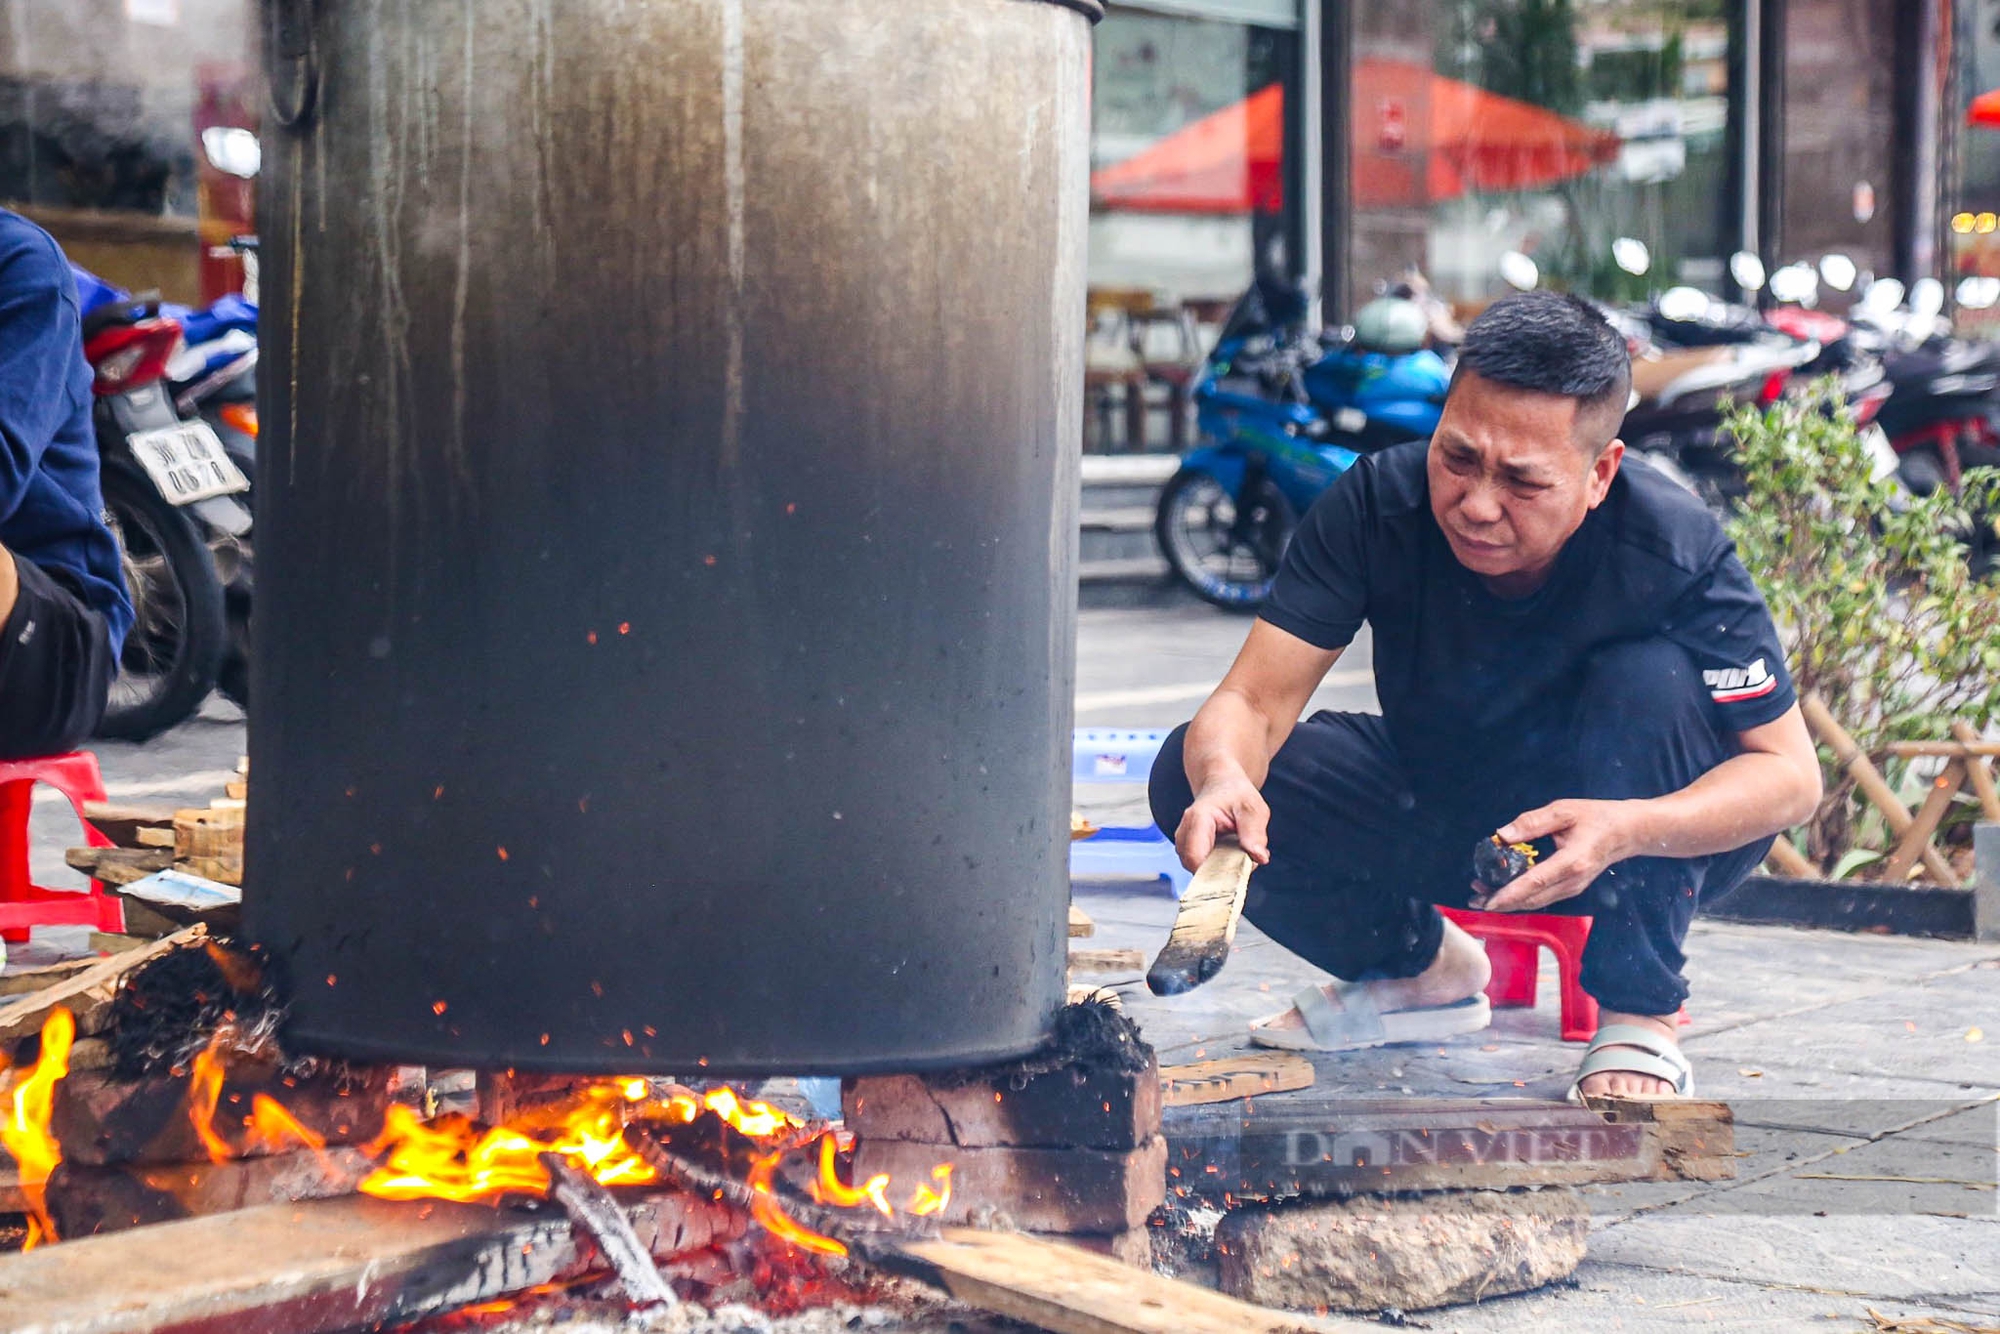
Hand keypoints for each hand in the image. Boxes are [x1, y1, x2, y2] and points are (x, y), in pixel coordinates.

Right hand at [1175, 771, 1271, 871]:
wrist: (1222, 785)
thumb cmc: (1237, 795)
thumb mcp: (1253, 809)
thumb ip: (1255, 833)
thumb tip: (1259, 858)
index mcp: (1198, 818)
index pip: (1196, 858)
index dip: (1214, 873)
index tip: (1238, 873)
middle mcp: (1185, 831)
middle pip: (1195, 867)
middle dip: (1221, 871)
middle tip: (1245, 858)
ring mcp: (1183, 842)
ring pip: (1197, 869)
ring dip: (1220, 868)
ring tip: (1238, 850)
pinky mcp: (1187, 850)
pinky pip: (1200, 867)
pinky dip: (1217, 866)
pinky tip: (1231, 852)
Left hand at [1474, 799, 1635, 912]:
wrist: (1627, 832)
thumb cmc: (1597, 817)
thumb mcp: (1564, 811)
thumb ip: (1532, 822)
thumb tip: (1502, 835)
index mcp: (1572, 861)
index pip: (1535, 882)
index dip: (1509, 894)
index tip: (1488, 901)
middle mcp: (1572, 881)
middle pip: (1532, 899)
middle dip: (1501, 901)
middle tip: (1474, 897)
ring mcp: (1573, 888)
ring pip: (1536, 902)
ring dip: (1509, 901)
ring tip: (1481, 894)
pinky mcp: (1571, 889)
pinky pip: (1542, 898)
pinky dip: (1521, 897)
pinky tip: (1504, 890)